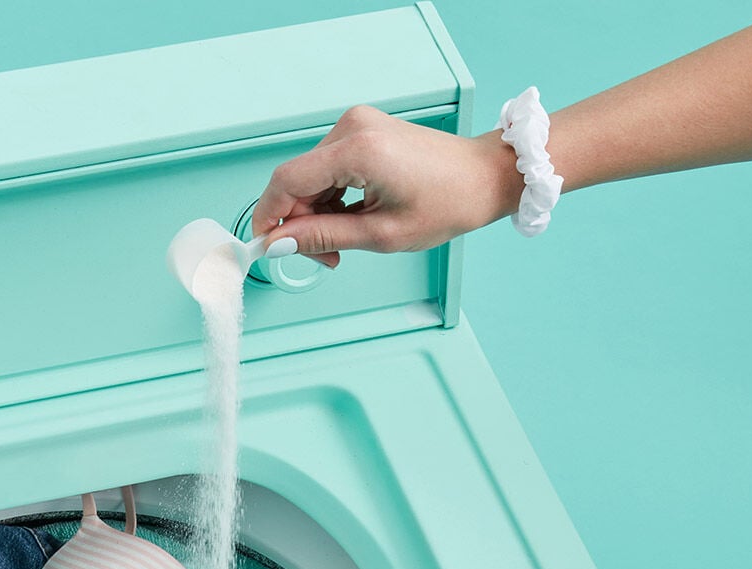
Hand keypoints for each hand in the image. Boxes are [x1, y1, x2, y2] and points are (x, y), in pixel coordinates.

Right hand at [251, 105, 522, 267]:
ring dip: (316, 214)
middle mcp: (351, 127)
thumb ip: (324, 237)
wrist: (484, 178)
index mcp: (356, 149)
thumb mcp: (382, 234)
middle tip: (324, 259)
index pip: (286, 181)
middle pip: (297, 181)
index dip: (269, 217)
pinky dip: (331, 199)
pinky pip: (329, 169)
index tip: (267, 247)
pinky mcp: (364, 132)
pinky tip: (350, 220)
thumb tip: (280, 244)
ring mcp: (357, 126)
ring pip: (311, 178)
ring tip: (343, 245)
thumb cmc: (447, 203)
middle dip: (299, 223)